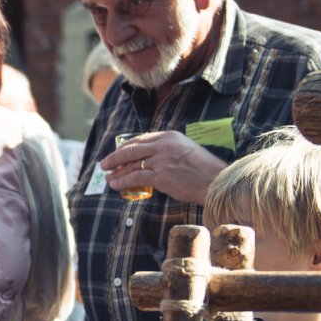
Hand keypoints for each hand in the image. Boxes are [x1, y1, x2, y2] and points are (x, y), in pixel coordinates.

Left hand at [98, 130, 225, 205]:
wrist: (216, 181)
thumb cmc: (203, 169)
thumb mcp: (185, 149)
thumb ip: (166, 150)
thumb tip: (147, 158)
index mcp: (169, 136)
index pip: (140, 139)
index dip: (125, 147)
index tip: (117, 153)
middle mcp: (164, 145)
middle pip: (131, 149)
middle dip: (114, 157)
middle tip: (104, 164)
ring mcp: (161, 160)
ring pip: (131, 164)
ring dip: (117, 172)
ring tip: (108, 178)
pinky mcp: (160, 175)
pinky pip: (135, 177)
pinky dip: (122, 181)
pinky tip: (116, 185)